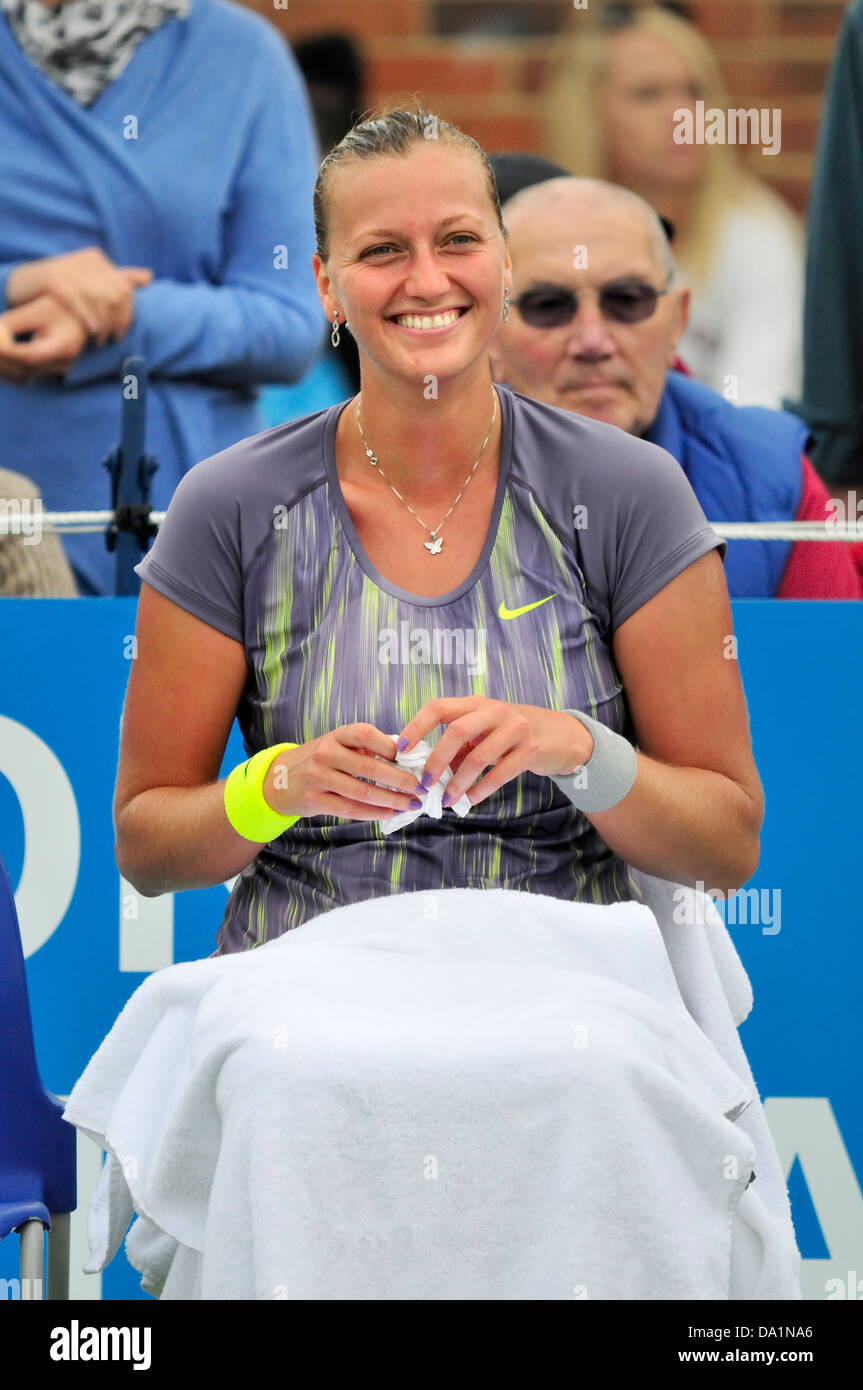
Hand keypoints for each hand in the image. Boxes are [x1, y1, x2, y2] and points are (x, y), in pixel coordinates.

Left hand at [0, 293, 88, 381]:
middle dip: (1, 360)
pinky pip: (25, 376)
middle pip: (25, 370)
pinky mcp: (49, 373)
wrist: (79, 316)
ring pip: (22, 376)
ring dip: (2, 367)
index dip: (7, 352)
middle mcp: (63, 364)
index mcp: (65, 346)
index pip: (31, 355)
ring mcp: (57, 371)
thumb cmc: (57, 307)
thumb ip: (13, 322)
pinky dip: (8, 369)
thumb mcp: (35, 310)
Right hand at [6, 247, 152, 345]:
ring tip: (100, 340)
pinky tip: (92, 331)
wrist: (25, 283)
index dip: (127, 314)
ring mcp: (69, 267)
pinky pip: (77, 300)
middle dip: (117, 321)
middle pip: (115, 295)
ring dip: (103, 324)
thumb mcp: (91, 282)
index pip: (125, 289)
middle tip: (111, 339)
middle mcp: (86, 260)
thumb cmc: (62, 287)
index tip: (121, 334)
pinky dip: (87, 317)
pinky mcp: (53, 277)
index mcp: (98, 259)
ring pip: (99, 299)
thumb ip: (119, 279)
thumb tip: (150, 277)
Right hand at [263, 722, 430, 822]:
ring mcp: (318, 777)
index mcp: (336, 735)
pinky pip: (351, 809)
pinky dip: (375, 812)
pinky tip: (391, 812)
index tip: (414, 761)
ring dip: (392, 800)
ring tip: (412, 804)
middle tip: (422, 788)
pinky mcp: (314, 800)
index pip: (367, 734)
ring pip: (363, 791)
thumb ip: (366, 748)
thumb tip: (407, 757)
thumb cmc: (320, 761)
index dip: (392, 747)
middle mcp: (326, 753)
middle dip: (401, 780)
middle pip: (371, 767)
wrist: (278, 779)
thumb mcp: (338, 745)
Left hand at [395, 697, 594, 809]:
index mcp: (477, 704)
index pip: (439, 707)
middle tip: (424, 782)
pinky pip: (500, 773)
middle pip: (455, 731)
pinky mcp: (531, 749)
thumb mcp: (487, 731)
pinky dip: (482, 789)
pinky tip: (471, 799)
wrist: (563, 736)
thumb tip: (431, 769)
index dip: (416, 726)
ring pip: (478, 757)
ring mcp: (515, 728)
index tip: (400, 748)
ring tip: (448, 800)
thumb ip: (461, 745)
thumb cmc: (515, 734)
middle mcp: (495, 711)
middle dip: (435, 760)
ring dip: (458, 782)